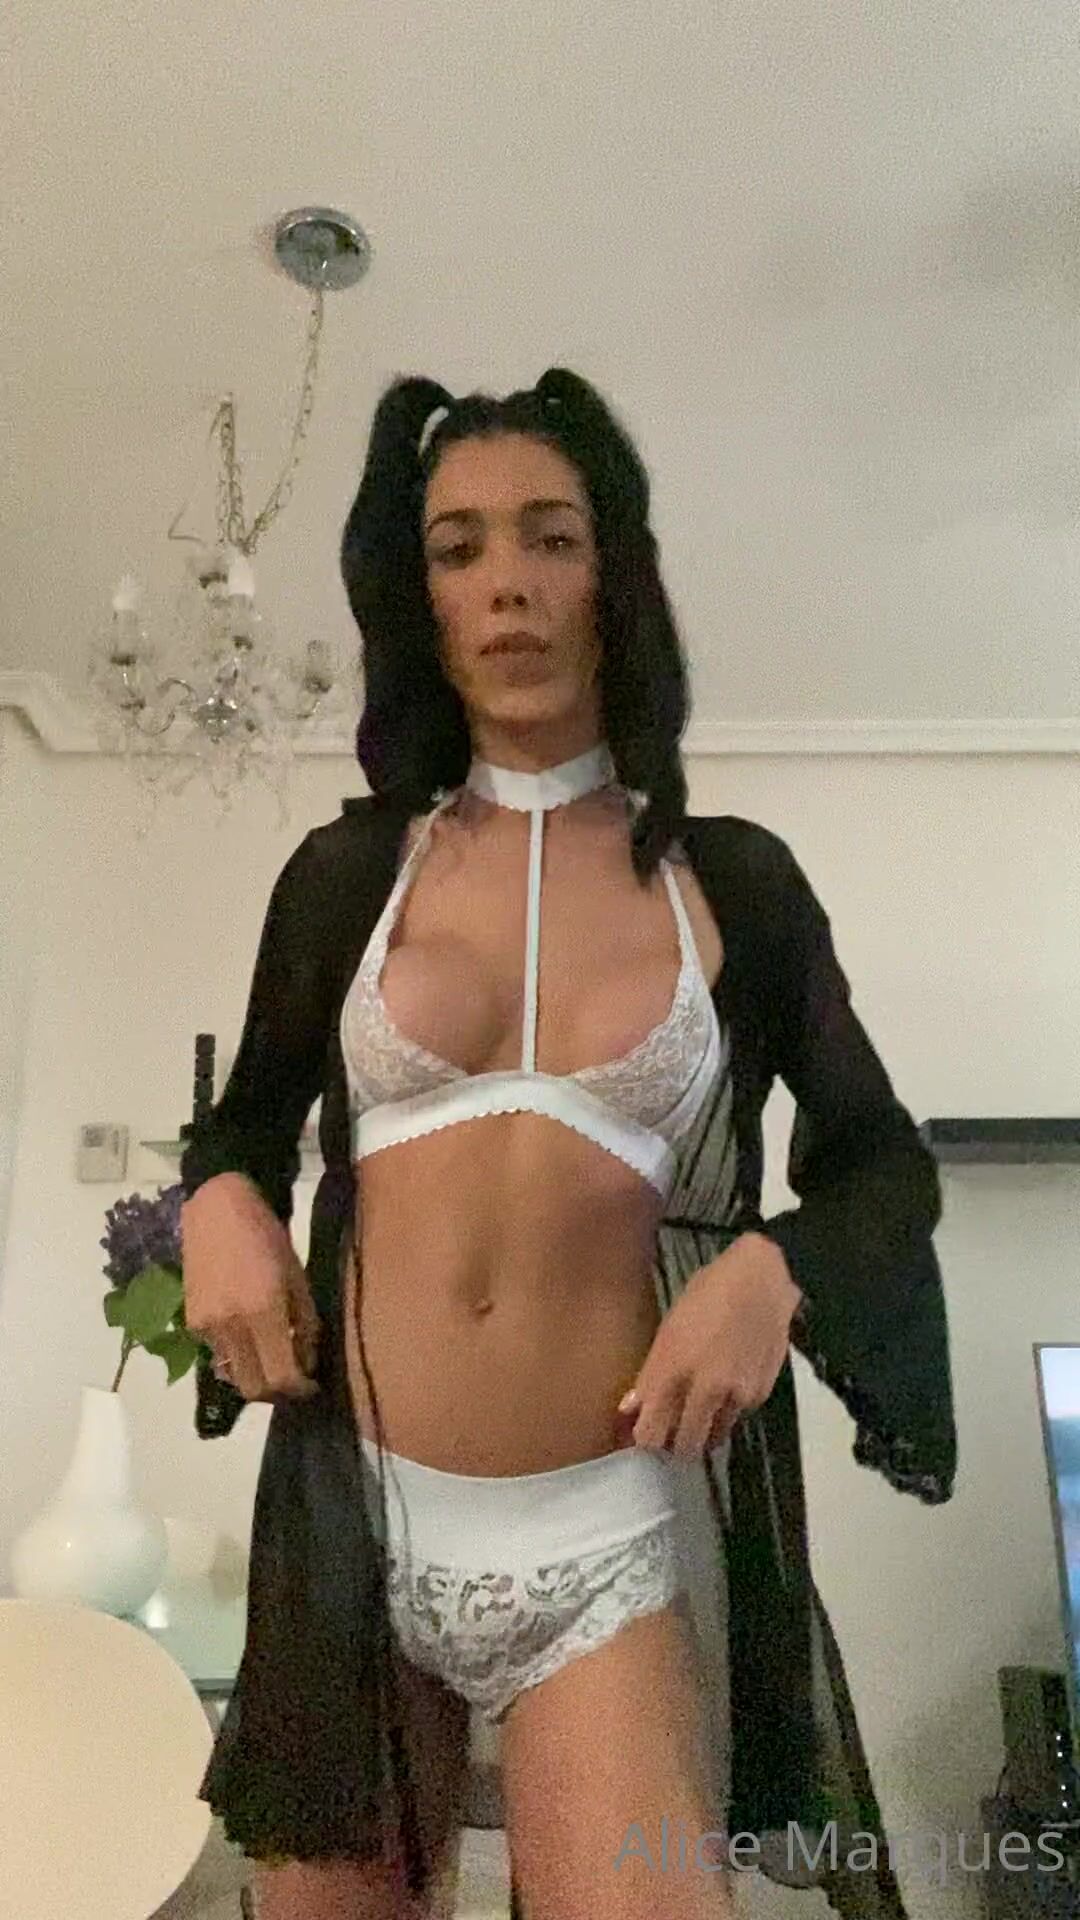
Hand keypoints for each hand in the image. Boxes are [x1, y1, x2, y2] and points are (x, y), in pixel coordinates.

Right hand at [182, 1174, 319, 1403]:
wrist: (217, 1209)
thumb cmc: (266, 1236)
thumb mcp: (297, 1276)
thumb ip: (305, 1322)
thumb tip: (308, 1361)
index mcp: (264, 1311)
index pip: (281, 1375)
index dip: (299, 1389)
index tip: (311, 1385)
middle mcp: (231, 1325)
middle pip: (253, 1388)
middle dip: (276, 1392)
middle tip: (293, 1379)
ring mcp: (207, 1326)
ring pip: (233, 1375)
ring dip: (255, 1375)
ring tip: (271, 1357)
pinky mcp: (191, 1322)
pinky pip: (218, 1355)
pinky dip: (236, 1356)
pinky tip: (247, 1335)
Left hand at [617, 1233, 801, 1459]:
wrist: (762, 1280)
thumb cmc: (707, 1294)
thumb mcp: (669, 1328)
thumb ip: (650, 1375)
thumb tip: (629, 1408)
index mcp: (673, 1371)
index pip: (651, 1433)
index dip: (643, 1441)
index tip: (641, 1437)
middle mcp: (705, 1390)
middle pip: (684, 1445)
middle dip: (673, 1444)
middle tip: (668, 1432)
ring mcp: (736, 1395)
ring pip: (713, 1437)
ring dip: (702, 1432)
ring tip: (696, 1412)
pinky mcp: (760, 1394)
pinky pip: (737, 1417)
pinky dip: (727, 1412)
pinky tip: (725, 1388)